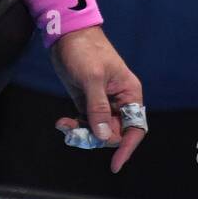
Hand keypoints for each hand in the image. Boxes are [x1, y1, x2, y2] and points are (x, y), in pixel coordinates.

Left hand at [48, 26, 144, 174]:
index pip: (135, 127)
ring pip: (98, 130)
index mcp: (129, 93)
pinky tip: (62, 123)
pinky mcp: (87, 102)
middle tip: (75, 132)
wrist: (66, 34)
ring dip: (83, 134)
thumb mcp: (92, 78)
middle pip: (114, 133)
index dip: (127, 147)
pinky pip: (85, 123)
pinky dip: (75, 127)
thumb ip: (98, 108)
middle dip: (97, 137)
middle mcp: (118, 101)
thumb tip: (104, 136)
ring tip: (65, 125)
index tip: (115, 164)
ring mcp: (102, 103)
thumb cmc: (85, 50)